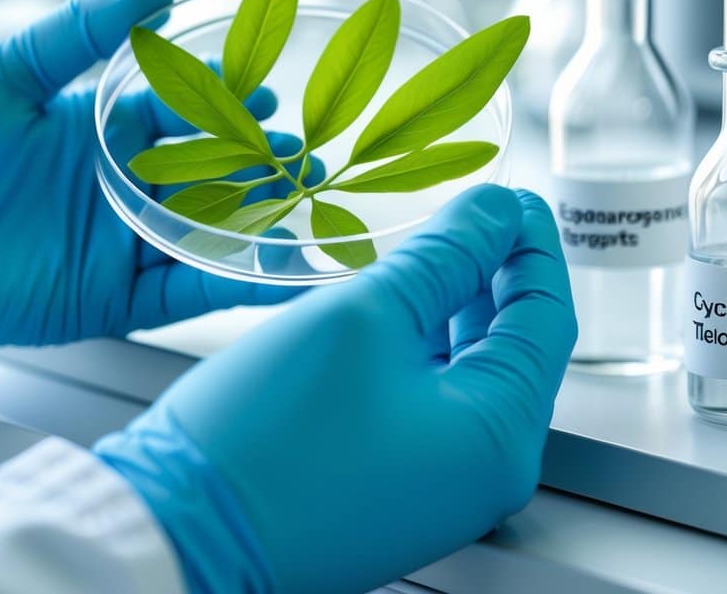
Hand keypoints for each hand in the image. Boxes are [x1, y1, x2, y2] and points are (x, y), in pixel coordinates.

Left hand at [0, 0, 307, 355]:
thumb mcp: (6, 72)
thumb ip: (81, 29)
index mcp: (96, 129)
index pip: (180, 111)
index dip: (224, 102)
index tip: (264, 88)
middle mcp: (115, 186)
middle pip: (204, 173)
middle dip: (255, 161)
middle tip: (299, 150)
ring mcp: (115, 243)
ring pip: (203, 230)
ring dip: (256, 217)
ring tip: (302, 198)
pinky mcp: (106, 297)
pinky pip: (180, 292)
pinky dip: (227, 284)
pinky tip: (270, 269)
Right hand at [95, 186, 576, 593]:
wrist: (180, 529)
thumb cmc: (264, 439)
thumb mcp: (364, 318)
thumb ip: (441, 256)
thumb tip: (490, 213)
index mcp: (497, 436)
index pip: (547, 314)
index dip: (529, 242)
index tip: (509, 196)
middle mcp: (481, 472)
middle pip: (511, 344)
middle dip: (490, 269)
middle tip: (465, 211)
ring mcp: (436, 484)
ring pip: (465, 370)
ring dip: (450, 305)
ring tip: (423, 247)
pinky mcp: (392, 484)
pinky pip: (428, 401)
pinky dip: (418, 346)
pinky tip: (390, 307)